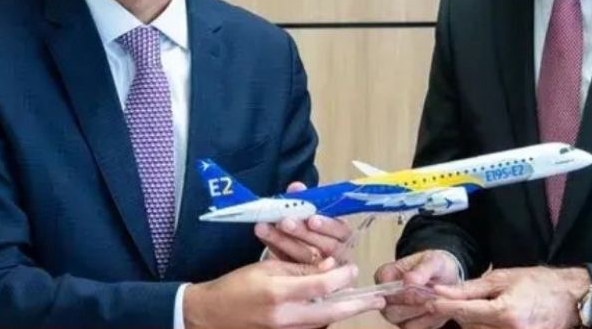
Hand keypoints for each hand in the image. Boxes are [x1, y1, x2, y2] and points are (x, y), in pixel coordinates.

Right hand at [183, 257, 384, 328]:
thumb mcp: (267, 269)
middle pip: (331, 311)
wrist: (212, 314)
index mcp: (280, 293)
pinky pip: (312, 325)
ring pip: (324, 321)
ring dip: (344, 311)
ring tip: (362, 302)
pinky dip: (326, 316)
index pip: (322, 286)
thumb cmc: (236, 286)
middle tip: (379, 300)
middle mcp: (286, 317)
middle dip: (358, 305)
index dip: (341, 276)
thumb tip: (329, 268)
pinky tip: (335, 307)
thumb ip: (299, 269)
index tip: (354, 269)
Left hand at [255, 182, 353, 264]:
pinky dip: (275, 250)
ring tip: (265, 228)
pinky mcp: (303, 279)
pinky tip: (264, 239)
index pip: (342, 231)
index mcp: (341, 236)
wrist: (288, 249)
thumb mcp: (303, 212)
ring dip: (285, 242)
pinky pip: (290, 267)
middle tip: (284, 222)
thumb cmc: (302, 227)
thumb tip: (297, 187)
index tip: (311, 219)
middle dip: (303, 233)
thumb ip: (302, 200)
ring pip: (306, 258)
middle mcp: (336, 255)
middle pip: (326, 247)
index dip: (328, 225)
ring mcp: (320, 270)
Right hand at [374, 250, 461, 328]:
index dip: (398, 287)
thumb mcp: (434, 261)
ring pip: (400, 320)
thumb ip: (421, 270)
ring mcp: (395, 312)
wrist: (450, 279)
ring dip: (420, 313)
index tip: (414, 286)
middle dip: (412, 304)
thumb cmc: (437, 266)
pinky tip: (438, 311)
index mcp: (387, 274)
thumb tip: (408, 280)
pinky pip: (413, 327)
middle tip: (430, 297)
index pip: (383, 283)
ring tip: (436, 302)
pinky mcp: (407, 323)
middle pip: (389, 307)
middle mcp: (387, 295)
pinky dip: (428, 321)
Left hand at [431, 266, 589, 328]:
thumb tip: (441, 291)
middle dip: (461, 315)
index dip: (443, 307)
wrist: (570, 298)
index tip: (429, 302)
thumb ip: (470, 288)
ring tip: (483, 310)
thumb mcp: (502, 278)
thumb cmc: (536, 283)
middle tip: (460, 302)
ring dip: (474, 325)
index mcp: (505, 312)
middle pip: (469, 328)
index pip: (464, 312)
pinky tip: (490, 320)